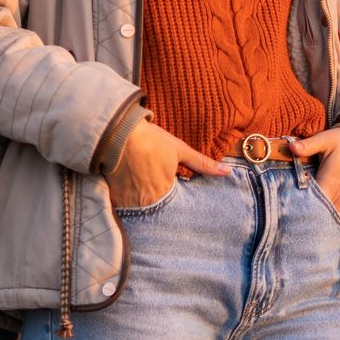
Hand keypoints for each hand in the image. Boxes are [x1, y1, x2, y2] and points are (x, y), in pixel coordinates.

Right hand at [106, 121, 229, 207]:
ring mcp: (127, 199)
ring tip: (140, 190)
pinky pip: (121, 204)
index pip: (173, 207)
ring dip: (140, 202)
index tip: (167, 189)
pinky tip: (126, 189)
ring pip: (138, 208)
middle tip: (153, 191)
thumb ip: (202, 164)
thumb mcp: (179, 150)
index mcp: (164, 193)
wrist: (117, 131)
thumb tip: (226, 172)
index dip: (171, 198)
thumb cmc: (151, 140)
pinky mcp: (113, 194)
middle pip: (154, 208)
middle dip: (156, 203)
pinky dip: (125, 199)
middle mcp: (146, 201)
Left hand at [292, 127, 339, 220]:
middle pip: (319, 215)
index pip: (311, 204)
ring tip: (300, 215)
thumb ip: (309, 145)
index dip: (297, 206)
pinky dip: (328, 218)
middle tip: (288, 212)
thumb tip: (290, 147)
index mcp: (330, 183)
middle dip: (304, 215)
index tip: (284, 204)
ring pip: (330, 219)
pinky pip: (339, 217)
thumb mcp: (328, 138)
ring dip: (316, 218)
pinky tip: (316, 215)